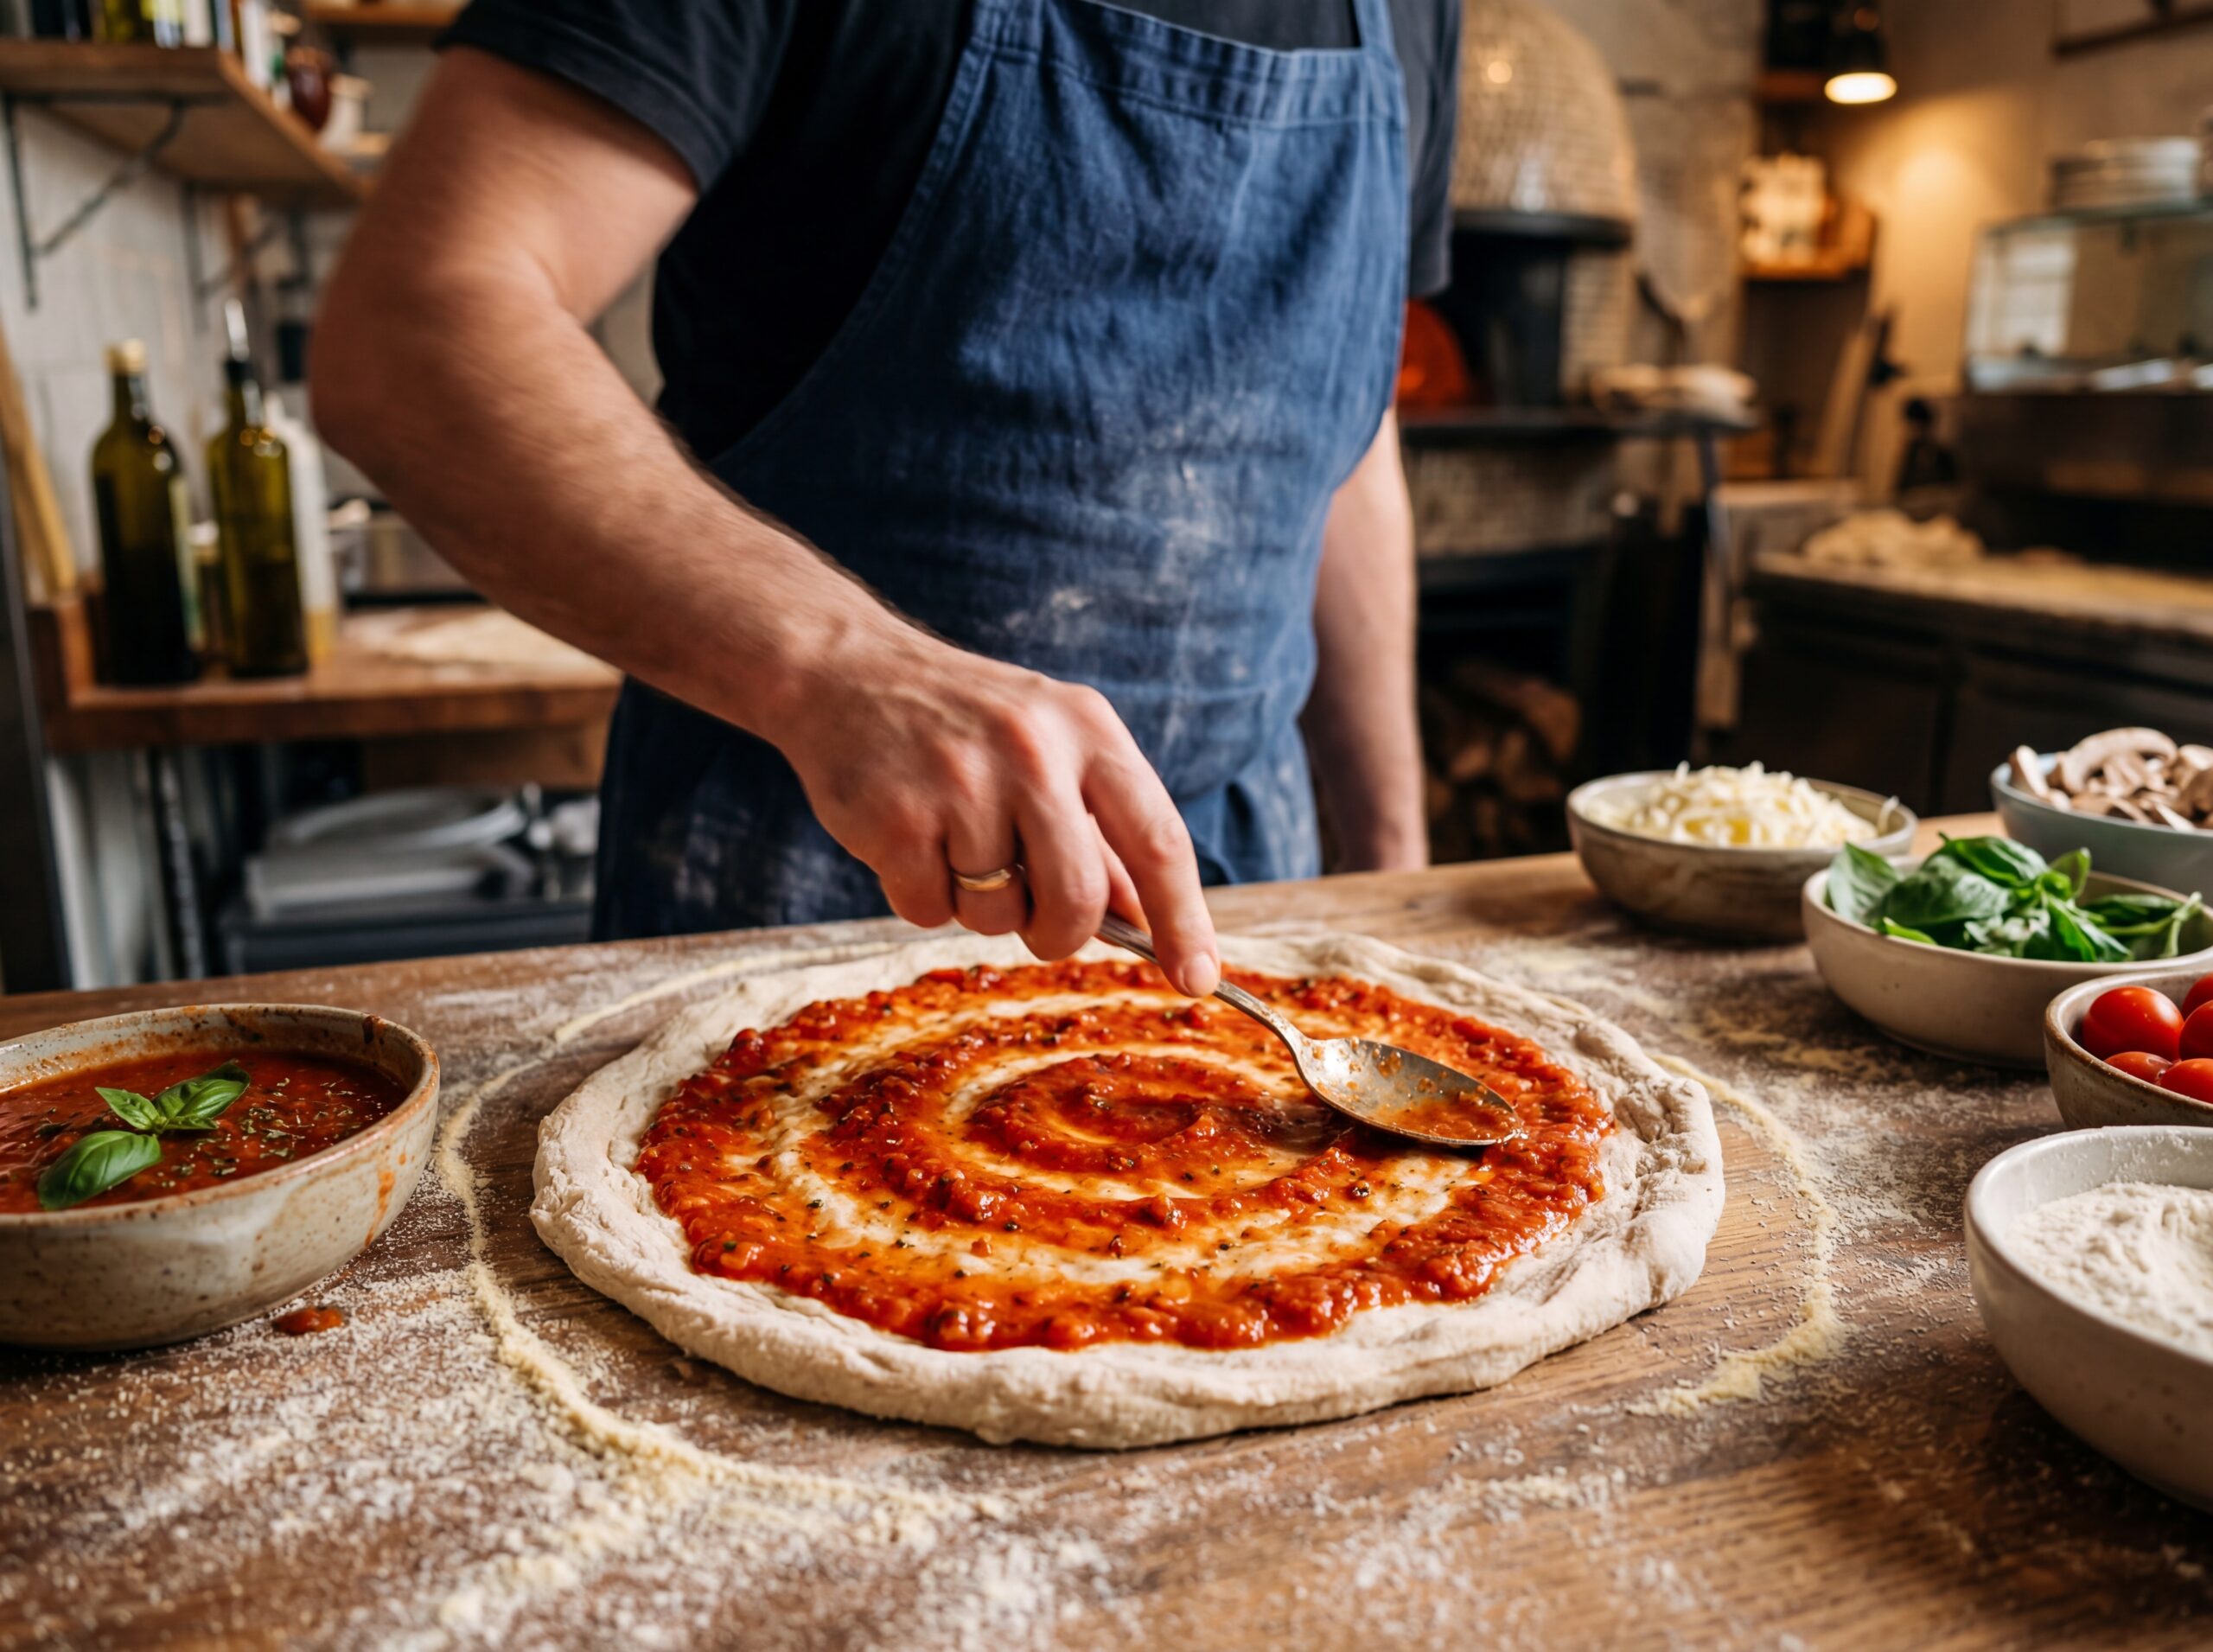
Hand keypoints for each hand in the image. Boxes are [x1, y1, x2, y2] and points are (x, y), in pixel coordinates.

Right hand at [777, 625, 1221, 995]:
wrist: (845, 670)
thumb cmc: (965, 723)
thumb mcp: (1051, 748)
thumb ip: (1102, 833)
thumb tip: (1150, 922)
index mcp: (1088, 729)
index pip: (1158, 840)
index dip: (1184, 920)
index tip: (1197, 978)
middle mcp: (1032, 751)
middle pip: (1077, 900)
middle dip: (1058, 933)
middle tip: (1033, 917)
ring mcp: (961, 782)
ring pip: (997, 916)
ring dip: (979, 907)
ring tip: (955, 843)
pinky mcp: (896, 816)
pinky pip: (927, 912)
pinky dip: (921, 897)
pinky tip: (910, 839)